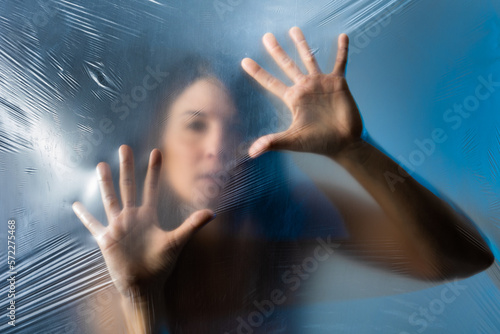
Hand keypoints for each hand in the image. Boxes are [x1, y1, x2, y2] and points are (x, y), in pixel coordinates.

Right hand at [73, 145, 214, 297]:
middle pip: (128, 187)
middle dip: (127, 168)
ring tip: (101, 165)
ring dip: (106, 183)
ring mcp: (118, 227)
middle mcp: (132, 218)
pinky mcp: (106, 239)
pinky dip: (84, 215)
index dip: (154, 171)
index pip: (151, 188)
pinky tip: (75, 204)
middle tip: (125, 147)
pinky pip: (93, 224)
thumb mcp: (177, 242)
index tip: (156, 151)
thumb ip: (192, 225)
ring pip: (110, 199)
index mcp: (148, 216)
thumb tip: (213, 212)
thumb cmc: (161, 264)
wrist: (144, 285)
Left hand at [241, 27, 362, 157]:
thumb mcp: (293, 141)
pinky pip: (340, 62)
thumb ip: (272, 143)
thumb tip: (251, 153)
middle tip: (266, 36)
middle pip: (287, 65)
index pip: (271, 82)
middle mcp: (304, 88)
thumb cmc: (318, 143)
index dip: (258, 72)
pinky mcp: (338, 83)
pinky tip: (343, 36)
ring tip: (293, 29)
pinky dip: (342, 50)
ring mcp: (320, 84)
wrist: (344, 143)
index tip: (244, 61)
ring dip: (302, 44)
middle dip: (276, 51)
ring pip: (309, 58)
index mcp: (292, 98)